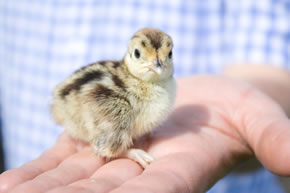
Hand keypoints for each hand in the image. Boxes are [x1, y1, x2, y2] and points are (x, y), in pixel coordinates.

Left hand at [1, 75, 289, 192]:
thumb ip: (276, 138)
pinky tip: (9, 183)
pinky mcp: (99, 139)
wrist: (205, 101)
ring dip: (42, 192)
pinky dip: (39, 172)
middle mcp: (141, 174)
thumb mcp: (259, 116)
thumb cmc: (237, 109)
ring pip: (74, 182)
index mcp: (179, 173)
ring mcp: (116, 158)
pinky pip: (66, 159)